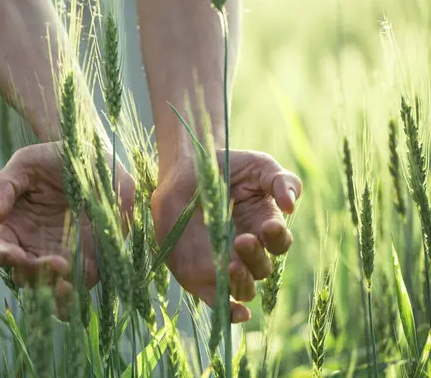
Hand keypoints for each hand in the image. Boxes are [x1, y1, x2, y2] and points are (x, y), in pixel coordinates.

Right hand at [0, 141, 134, 317]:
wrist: (91, 158)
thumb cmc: (52, 159)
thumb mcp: (25, 163)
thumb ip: (3, 185)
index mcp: (12, 228)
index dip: (3, 258)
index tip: (17, 254)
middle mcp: (33, 249)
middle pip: (25, 277)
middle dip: (38, 275)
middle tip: (57, 263)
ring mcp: (60, 257)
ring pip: (51, 292)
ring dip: (57, 296)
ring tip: (67, 285)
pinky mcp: (88, 261)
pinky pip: (81, 286)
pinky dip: (78, 294)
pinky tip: (83, 283)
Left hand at [151, 150, 301, 321]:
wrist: (186, 168)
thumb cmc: (226, 165)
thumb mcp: (258, 166)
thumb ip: (280, 180)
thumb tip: (291, 205)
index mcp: (264, 227)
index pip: (279, 243)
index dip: (277, 238)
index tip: (269, 226)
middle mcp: (246, 250)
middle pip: (262, 268)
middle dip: (255, 257)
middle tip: (242, 239)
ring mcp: (222, 264)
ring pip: (243, 288)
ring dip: (243, 283)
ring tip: (233, 266)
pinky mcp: (198, 274)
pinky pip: (217, 300)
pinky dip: (229, 311)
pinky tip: (237, 312)